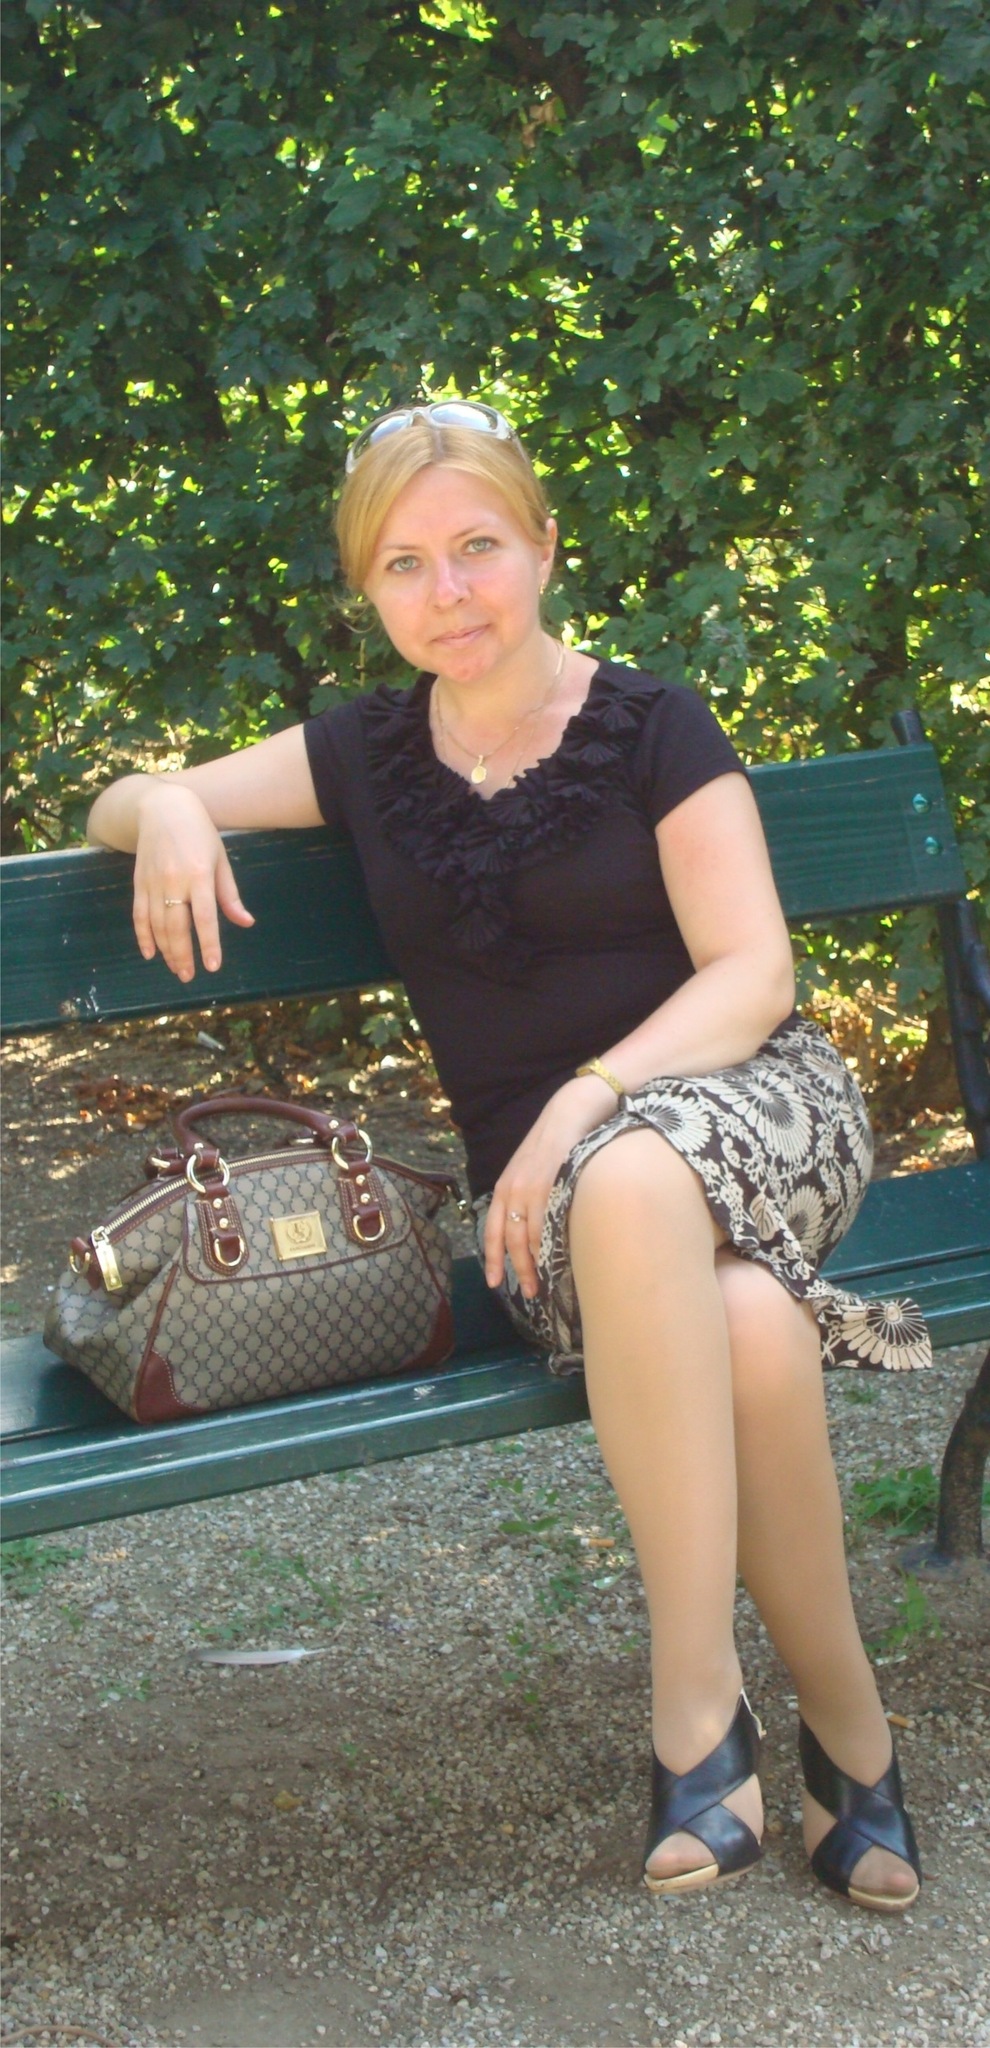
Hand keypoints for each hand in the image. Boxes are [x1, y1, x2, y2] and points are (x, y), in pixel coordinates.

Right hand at [131, 783, 254, 981]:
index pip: (205, 917)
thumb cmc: (199, 832)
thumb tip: (245, 923)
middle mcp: (174, 880)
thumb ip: (229, 895)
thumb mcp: (220, 859)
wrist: (160, 807)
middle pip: (177, 927)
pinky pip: (139, 915)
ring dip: (166, 951)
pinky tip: (151, 953)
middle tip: (188, 976)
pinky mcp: (138, 882)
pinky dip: (143, 936)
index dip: (209, 944)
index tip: (212, 966)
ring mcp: (153, 882)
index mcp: (200, 874)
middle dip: (183, 955)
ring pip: (157, 925)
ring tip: (175, 969)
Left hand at [484, 1074, 616, 1298]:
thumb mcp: (532, 1169)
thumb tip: (532, 1228)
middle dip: (516, 1270)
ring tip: (543, 1284)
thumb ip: (527, 1195)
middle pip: (508, 1240)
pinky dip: (548, 1245)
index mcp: (504, 1187)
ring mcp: (529, 1187)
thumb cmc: (557, 1142)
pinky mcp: (549, 1184)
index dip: (492, 1259)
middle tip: (528, 1293)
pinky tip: (556, 1261)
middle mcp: (511, 1189)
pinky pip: (546, 1223)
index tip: (495, 1284)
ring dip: (533, 1264)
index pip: (491, 1230)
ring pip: (526, 1237)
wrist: (571, 1111)